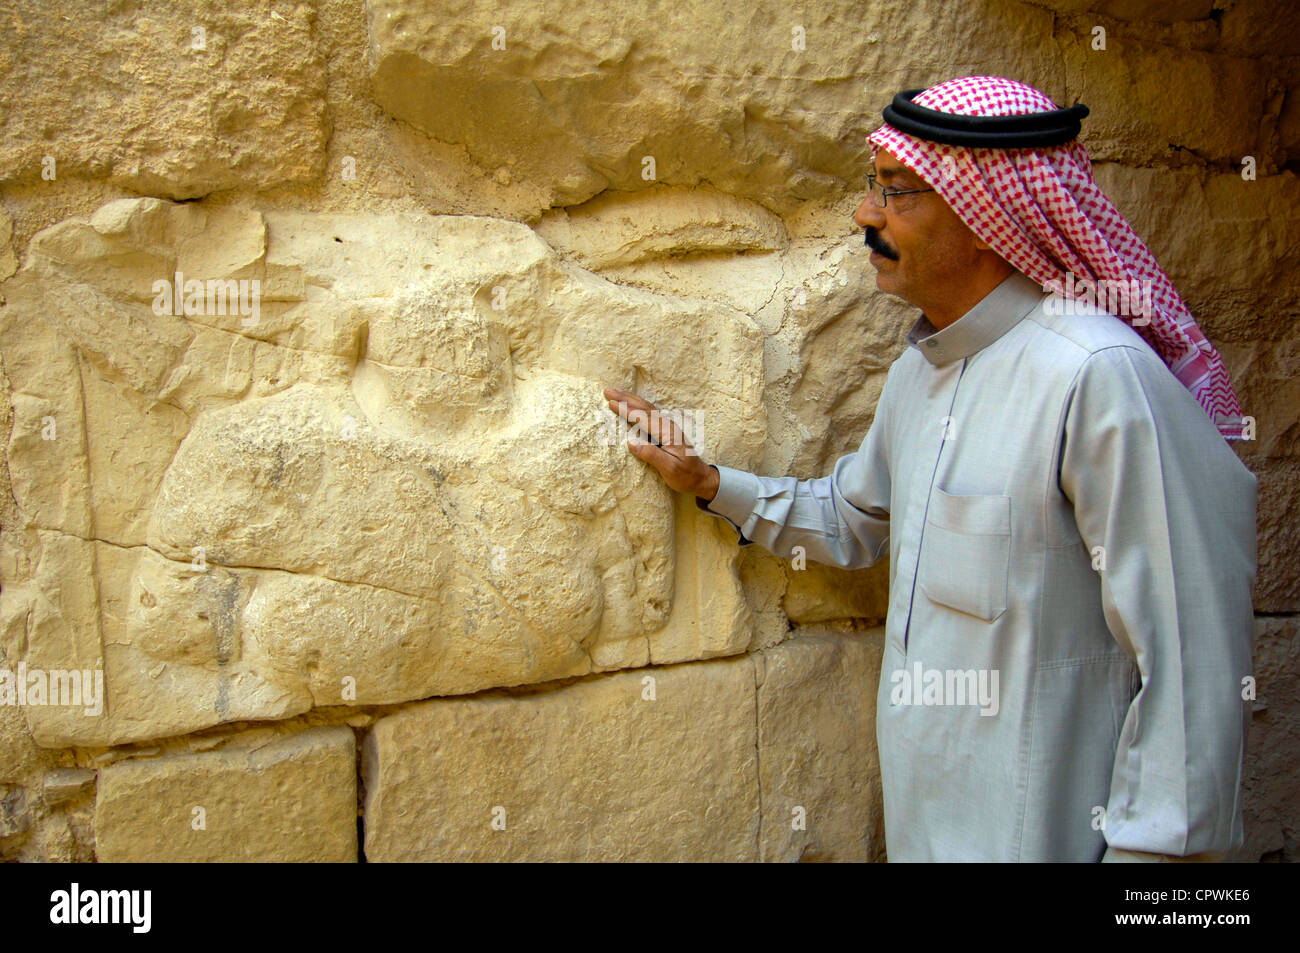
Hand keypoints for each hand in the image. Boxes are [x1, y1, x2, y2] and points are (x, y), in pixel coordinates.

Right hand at [603, 386, 719, 500]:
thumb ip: (652, 455)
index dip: (627, 410)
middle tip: (607, 391)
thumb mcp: (670, 469)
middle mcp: (668, 425)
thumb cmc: (686, 475)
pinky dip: (637, 405)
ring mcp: (667, 426)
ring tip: (615, 392)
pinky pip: (649, 413)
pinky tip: (631, 403)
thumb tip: (631, 443)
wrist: (701, 477)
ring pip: (646, 407)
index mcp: (668, 433)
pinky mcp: (665, 430)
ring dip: (630, 399)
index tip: (611, 403)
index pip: (644, 418)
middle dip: (625, 398)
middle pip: (644, 407)